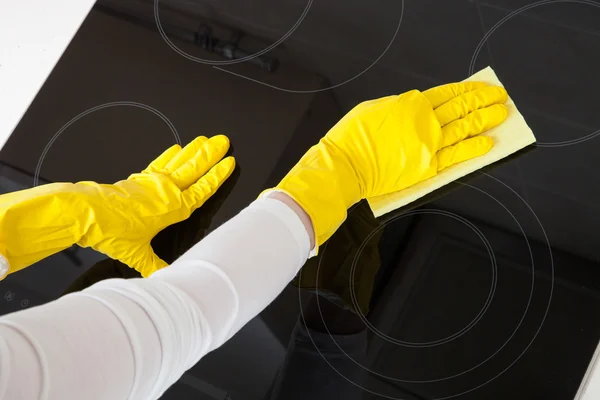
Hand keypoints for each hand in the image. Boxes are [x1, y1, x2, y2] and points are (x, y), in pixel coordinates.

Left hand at [0, 135, 234, 277]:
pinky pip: (159, 163)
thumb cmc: (112, 233)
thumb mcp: (136, 254)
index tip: (230, 163)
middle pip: (194, 168)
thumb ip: (154, 265)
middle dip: (211, 154)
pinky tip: (176, 147)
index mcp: (173, 208)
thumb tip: (165, 279)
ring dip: (194, 150)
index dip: (217, 176)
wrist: (87, 214)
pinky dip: (169, 155)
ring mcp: (153, 182)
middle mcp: (166, 191)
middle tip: (223, 141)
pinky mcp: (139, 178)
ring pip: (180, 162)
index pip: (202, 189)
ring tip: (206, 139)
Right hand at [270, 82, 507, 247]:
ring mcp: (429, 144)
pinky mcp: (428, 166)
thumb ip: (399, 108)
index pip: (448, 94)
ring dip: (486, 120)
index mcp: (411, 104)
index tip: (483, 89)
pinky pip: (457, 155)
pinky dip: (474, 148)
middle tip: (500, 99)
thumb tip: (414, 108)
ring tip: (501, 115)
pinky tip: (488, 143)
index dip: (468, 90)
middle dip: (484, 102)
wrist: (346, 164)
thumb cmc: (352, 137)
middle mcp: (425, 121)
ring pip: (465, 128)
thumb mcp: (375, 109)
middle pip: (462, 108)